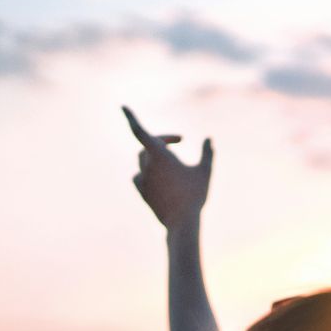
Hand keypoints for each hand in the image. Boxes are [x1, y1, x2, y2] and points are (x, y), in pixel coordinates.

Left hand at [123, 106, 212, 231]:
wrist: (182, 223)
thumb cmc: (194, 195)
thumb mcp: (204, 172)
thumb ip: (207, 154)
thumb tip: (208, 139)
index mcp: (159, 155)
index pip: (140, 131)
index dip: (131, 117)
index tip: (122, 107)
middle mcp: (147, 165)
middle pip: (148, 145)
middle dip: (162, 140)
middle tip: (179, 140)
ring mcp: (143, 179)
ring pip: (143, 160)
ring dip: (155, 156)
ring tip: (172, 161)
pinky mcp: (142, 192)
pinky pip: (140, 176)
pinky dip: (147, 173)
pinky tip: (158, 178)